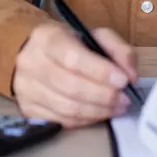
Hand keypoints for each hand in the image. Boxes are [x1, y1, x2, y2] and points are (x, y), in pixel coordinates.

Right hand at [11, 22, 137, 127]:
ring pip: (67, 107)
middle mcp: (31, 62)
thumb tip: (130, 75)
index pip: (73, 58)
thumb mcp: (93, 35)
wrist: (32, 53)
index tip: (123, 81)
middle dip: (103, 95)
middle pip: (70, 86)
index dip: (100, 72)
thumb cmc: (68, 44)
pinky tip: (98, 113)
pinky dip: (85, 120)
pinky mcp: (28, 108)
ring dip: (97, 111)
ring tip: (116, 107)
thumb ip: (118, 49)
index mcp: (47, 38)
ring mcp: (26, 87)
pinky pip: (62, 120)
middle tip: (123, 99)